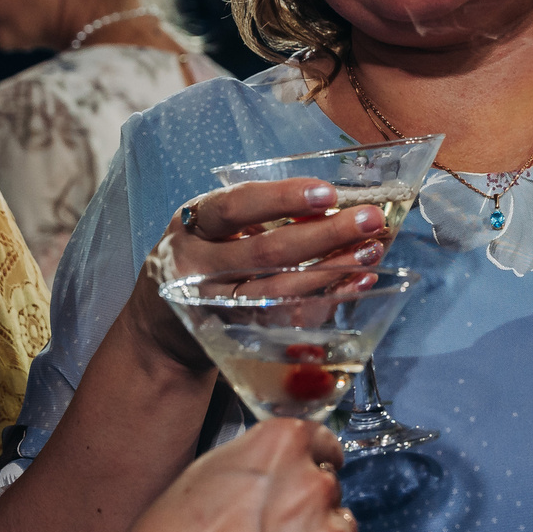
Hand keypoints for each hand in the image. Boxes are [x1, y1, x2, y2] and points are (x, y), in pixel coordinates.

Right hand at [102, 419, 405, 531]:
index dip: (307, 465)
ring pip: (346, 525)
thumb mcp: (208, 469)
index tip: (297, 482)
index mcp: (281, 442)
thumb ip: (258, 462)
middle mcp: (314, 480)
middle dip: (307, 508)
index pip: (320, 443)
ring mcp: (331, 531)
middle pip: (331, 487)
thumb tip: (279, 470)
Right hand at [124, 178, 395, 370]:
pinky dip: (325, 298)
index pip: (235, 207)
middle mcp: (196, 267)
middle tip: (369, 220)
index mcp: (191, 226)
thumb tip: (332, 202)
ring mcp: (214, 307)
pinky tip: (356, 283)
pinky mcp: (233, 337)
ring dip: (331, 269)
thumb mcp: (210, 230)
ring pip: (277, 290)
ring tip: (371, 250)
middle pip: (264, 252)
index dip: (282, 199)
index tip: (328, 194)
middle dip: (323, 234)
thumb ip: (256, 216)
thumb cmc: (200, 262)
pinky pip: (285, 318)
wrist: (161, 331)